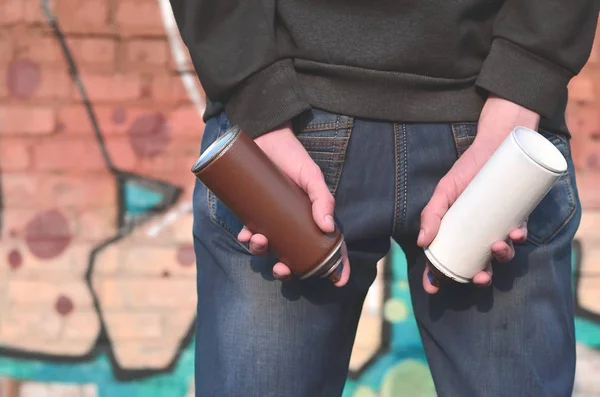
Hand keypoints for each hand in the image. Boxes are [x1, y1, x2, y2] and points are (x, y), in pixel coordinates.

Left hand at [236, 123, 350, 286]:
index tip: (339, 282)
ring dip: (263, 252)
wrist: (263, 136)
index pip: (330, 246)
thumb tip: (327, 228)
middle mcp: (294, 221)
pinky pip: (251, 231)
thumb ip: (322, 199)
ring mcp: (273, 217)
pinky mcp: (254, 210)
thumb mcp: (312, 176)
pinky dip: (248, 237)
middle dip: (288, 270)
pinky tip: (246, 233)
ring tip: (259, 240)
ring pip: (271, 246)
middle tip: (282, 270)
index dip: (336, 266)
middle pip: (295, 255)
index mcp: (313, 216)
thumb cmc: (292, 155)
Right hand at [417, 95, 540, 293]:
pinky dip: (518, 238)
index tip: (433, 287)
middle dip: (479, 277)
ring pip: (500, 254)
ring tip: (498, 247)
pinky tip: (515, 234)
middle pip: (477, 264)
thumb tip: (421, 242)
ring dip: (501, 258)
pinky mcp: (517, 217)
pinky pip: (520, 234)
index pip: (444, 260)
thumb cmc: (466, 170)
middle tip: (479, 277)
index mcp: (456, 231)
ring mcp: (497, 227)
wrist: (495, 144)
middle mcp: (477, 233)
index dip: (437, 276)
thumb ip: (431, 213)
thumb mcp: (444, 190)